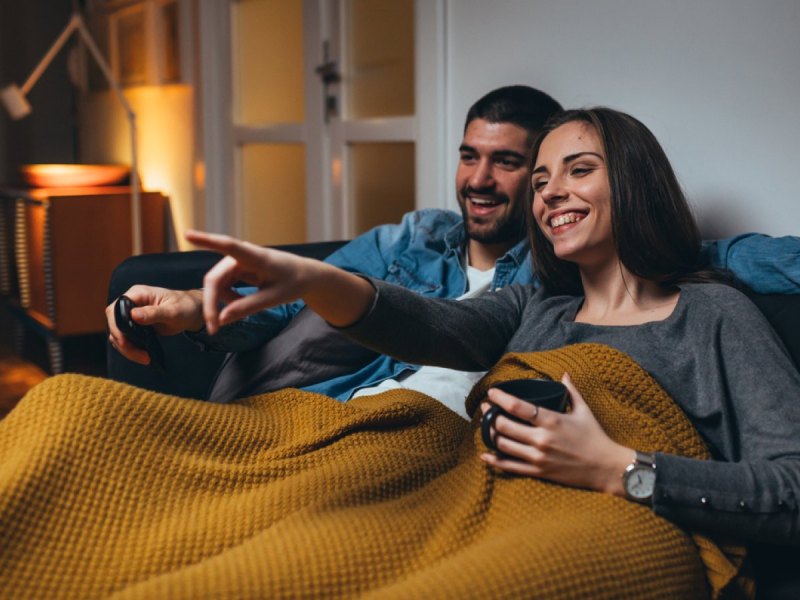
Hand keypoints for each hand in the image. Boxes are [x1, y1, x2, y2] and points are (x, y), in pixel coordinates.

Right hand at [105, 285, 203, 364]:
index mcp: (138, 293)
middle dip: (123, 341)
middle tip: (140, 356)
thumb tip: (134, 315)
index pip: (116, 308)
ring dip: (127, 348)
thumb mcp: (172, 311)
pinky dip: (131, 348)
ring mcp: (132, 314)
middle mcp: (132, 302)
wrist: (192, 312)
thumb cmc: (185, 306)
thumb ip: (154, 313)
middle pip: (115, 322)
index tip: (125, 341)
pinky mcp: (135, 325)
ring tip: (144, 358)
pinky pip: (126, 338)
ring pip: (118, 333)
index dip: (116, 325)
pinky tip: (143, 356)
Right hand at [185, 230, 374, 333]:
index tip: (188, 234)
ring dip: (222, 302)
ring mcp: (238, 262)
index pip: (228, 246)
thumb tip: (221, 319)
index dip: (206, 241)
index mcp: (256, 257)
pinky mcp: (238, 269)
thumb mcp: (274, 298)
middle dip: (211, 303)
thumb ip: (248, 307)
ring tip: (242, 313)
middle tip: (214, 329)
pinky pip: (224, 286)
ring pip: (217, 284)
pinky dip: (229, 299)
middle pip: (214, 279)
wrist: (305, 275)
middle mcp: (242, 256)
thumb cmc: (293, 283)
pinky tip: (241, 305)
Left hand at [479, 372, 632, 495]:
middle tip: (485, 408)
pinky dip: (494, 461)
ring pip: (503, 445)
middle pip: (504, 426)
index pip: (517, 407)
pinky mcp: (539, 472)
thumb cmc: (595, 437)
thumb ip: (571, 391)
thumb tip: (564, 374)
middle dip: (490, 415)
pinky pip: (510, 467)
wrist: (606, 467)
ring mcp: (539, 457)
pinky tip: (485, 455)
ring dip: (490, 434)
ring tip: (487, 426)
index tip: (491, 393)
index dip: (500, 398)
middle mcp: (542, 439)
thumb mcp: (584, 410)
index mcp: (551, 420)